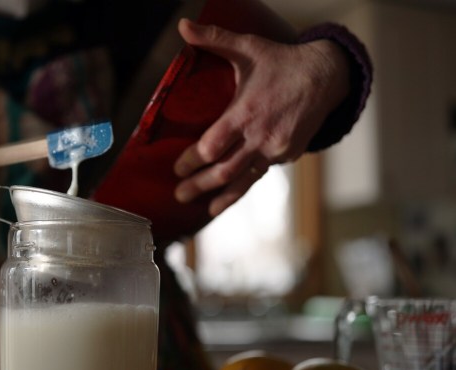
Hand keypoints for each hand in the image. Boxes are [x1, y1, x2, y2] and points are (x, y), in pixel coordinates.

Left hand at [173, 20, 349, 215]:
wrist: (328, 75)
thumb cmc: (282, 61)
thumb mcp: (248, 47)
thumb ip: (214, 39)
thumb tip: (183, 25)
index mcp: (246, 112)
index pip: (212, 146)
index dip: (191, 160)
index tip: (176, 167)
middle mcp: (260, 135)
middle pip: (223, 170)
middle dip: (198, 185)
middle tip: (178, 194)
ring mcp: (275, 149)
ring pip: (243, 181)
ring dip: (220, 197)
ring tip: (201, 208)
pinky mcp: (287, 155)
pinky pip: (260, 176)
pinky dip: (242, 188)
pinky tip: (227, 199)